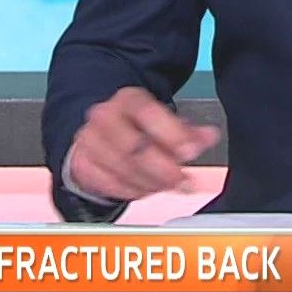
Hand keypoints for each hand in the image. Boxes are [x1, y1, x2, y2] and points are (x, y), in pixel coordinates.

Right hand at [68, 87, 220, 202]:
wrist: (99, 134)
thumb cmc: (135, 127)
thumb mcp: (163, 121)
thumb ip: (188, 131)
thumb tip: (209, 136)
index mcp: (128, 100)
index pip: (148, 113)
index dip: (172, 134)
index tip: (191, 152)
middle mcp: (104, 117)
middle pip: (134, 147)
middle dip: (163, 169)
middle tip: (182, 180)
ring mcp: (89, 141)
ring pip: (123, 170)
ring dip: (151, 183)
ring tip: (166, 184)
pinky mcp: (82, 165)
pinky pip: (110, 185)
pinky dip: (132, 192)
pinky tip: (145, 187)